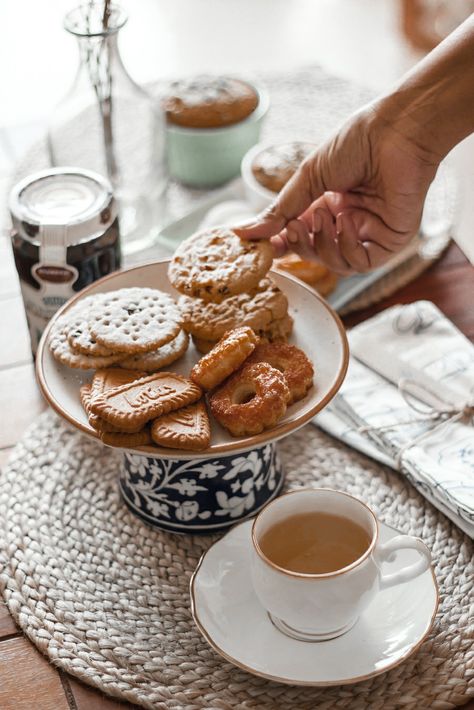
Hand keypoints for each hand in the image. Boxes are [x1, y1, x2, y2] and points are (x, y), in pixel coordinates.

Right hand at [235, 103, 439, 273]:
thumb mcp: (307, 177)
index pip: (300, 237)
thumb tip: (242, 232)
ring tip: (323, 215)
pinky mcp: (390, 242)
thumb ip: (280, 209)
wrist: (396, 130)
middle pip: (315, 254)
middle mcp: (348, 223)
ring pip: (337, 264)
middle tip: (293, 226)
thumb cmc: (357, 143)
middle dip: (300, 244)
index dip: (282, 244)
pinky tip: (346, 221)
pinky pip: (361, 264)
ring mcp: (369, 234)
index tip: (262, 245)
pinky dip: (347, 248)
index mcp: (328, 206)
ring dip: (322, 244)